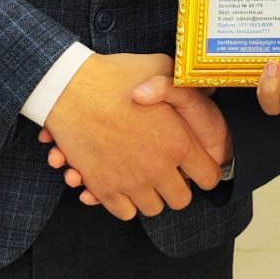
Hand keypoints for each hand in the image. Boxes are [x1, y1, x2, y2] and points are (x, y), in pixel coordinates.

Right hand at [42, 52, 222, 219]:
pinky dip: (125, 202)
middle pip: (181, 200)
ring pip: (152, 208)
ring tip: (145, 176)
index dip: (205, 170)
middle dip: (177, 188)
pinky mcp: (104, 189)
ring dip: (151, 195)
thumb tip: (209, 88)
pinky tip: (123, 182)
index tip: (196, 165)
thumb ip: (184, 81)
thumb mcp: (161, 66)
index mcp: (179, 142)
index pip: (209, 177)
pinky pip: (124, 212)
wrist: (70, 89)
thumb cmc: (116, 75)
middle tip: (169, 173)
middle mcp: (158, 167)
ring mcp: (130, 182)